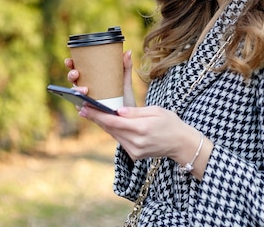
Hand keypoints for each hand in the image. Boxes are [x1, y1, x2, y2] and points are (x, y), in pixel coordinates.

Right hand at [64, 50, 135, 106]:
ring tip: (84, 90)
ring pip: (74, 94)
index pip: (78, 68)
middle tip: (76, 74)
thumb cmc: (124, 97)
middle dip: (71, 75)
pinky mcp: (89, 112)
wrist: (129, 115)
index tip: (69, 60)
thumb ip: (126, 67)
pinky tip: (82, 104)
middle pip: (73, 80)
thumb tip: (128, 51)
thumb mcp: (125, 81)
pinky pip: (80, 108)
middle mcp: (86, 88)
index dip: (71, 64)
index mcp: (92, 78)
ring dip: (75, 91)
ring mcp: (86, 99)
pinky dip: (79, 105)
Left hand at [78, 105, 211, 179]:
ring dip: (104, 125)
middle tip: (82, 108)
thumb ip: (136, 111)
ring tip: (92, 113)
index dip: (97, 114)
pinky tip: (109, 123)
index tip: (84, 108)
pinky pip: (120, 140)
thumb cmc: (170, 123)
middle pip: (110, 129)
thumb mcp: (156, 110)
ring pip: (114, 135)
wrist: (181, 144)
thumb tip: (117, 111)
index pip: (114, 121)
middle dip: (96, 118)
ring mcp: (134, 151)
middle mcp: (136, 142)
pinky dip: (114, 131)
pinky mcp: (134, 155)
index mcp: (142, 128)